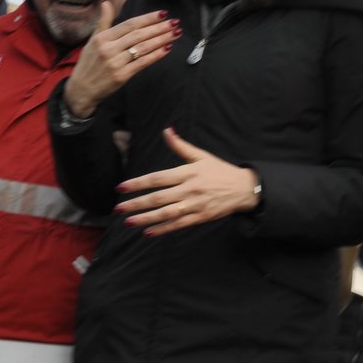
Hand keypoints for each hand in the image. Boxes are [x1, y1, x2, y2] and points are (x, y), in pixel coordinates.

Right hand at [62, 2, 180, 116]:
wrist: (81, 89)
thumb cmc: (89, 63)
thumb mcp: (92, 40)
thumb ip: (103, 22)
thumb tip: (106, 3)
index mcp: (102, 38)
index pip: (130, 24)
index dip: (148, 18)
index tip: (163, 13)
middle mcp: (108, 49)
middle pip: (139, 35)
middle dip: (159, 28)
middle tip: (175, 23)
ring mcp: (115, 63)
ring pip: (143, 48)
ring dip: (161, 40)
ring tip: (175, 34)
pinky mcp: (121, 76)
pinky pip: (142, 63)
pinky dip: (156, 55)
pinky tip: (167, 49)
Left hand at [116, 128, 260, 236]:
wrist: (243, 188)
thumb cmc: (220, 171)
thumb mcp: (201, 156)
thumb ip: (181, 146)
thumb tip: (167, 130)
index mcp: (188, 172)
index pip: (157, 178)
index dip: (138, 183)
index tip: (121, 187)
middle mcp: (190, 189)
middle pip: (158, 198)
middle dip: (136, 204)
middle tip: (118, 209)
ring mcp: (195, 205)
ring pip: (165, 214)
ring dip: (145, 218)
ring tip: (128, 222)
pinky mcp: (200, 217)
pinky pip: (178, 225)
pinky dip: (163, 229)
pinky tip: (148, 232)